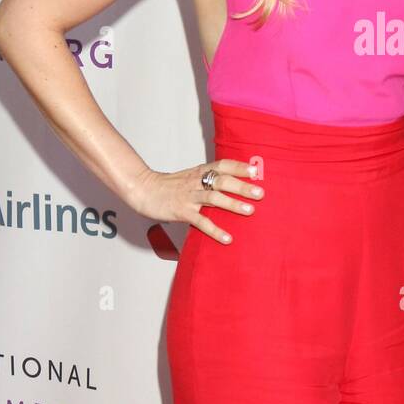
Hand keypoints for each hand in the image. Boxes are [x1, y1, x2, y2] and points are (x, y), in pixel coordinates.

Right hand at [127, 158, 263, 243]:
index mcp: (199, 172)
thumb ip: (208, 178)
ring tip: (249, 211)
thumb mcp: (190, 176)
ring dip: (232, 204)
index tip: (255, 171)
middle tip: (260, 193)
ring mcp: (188, 197)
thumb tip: (232, 182)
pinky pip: (200, 221)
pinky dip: (214, 230)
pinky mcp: (181, 211)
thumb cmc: (169, 185)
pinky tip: (227, 238)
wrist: (143, 189)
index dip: (239, 167)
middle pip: (221, 180)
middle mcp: (196, 182)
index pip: (222, 165)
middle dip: (241, 186)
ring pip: (213, 198)